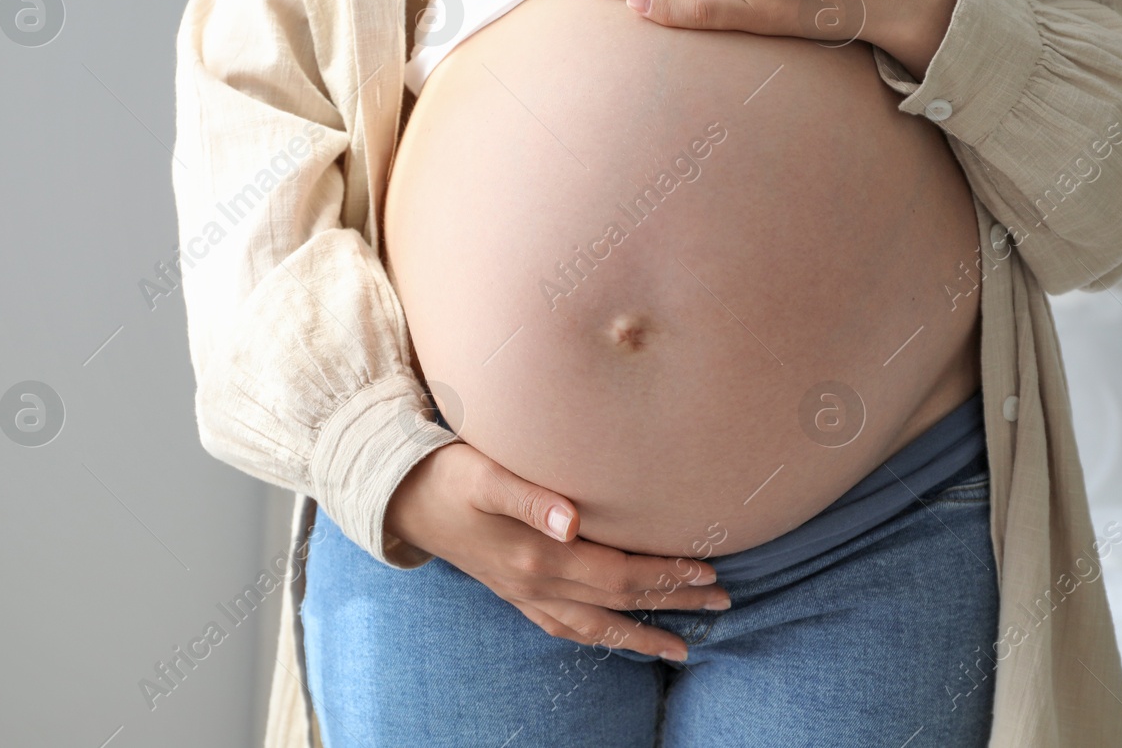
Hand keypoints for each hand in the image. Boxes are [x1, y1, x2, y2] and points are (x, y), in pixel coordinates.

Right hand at [382, 442, 730, 659]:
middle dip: (672, 602)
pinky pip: (564, 628)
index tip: (710, 570)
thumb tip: (574, 520)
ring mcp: (523, 594)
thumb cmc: (446, 473)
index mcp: (537, 556)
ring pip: (594, 627)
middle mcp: (535, 584)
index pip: (619, 573)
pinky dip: (597, 637)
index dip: (667, 574)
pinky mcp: (513, 593)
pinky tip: (614, 638)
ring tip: (681, 647)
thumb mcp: (484, 474)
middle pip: (618, 602)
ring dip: (641, 635)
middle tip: (722, 603)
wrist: (399, 497)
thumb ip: (530, 496)